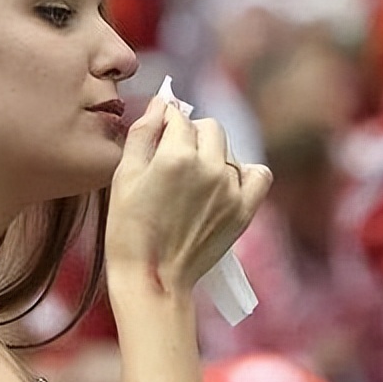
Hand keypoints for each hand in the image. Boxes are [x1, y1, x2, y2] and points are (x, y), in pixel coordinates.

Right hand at [106, 97, 271, 292]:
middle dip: (192, 135)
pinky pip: (258, 174)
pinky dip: (245, 173)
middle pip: (209, 128)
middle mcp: (209, 168)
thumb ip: (142, 133)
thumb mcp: (124, 177)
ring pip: (229, 150)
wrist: (153, 279)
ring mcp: (231, 189)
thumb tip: (161, 102)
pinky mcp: (244, 210)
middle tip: (174, 161)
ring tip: (193, 181)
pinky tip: (226, 183)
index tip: (158, 138)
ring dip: (213, 155)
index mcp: (176, 156)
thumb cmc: (129, 231)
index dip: (165, 124)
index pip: (179, 117)